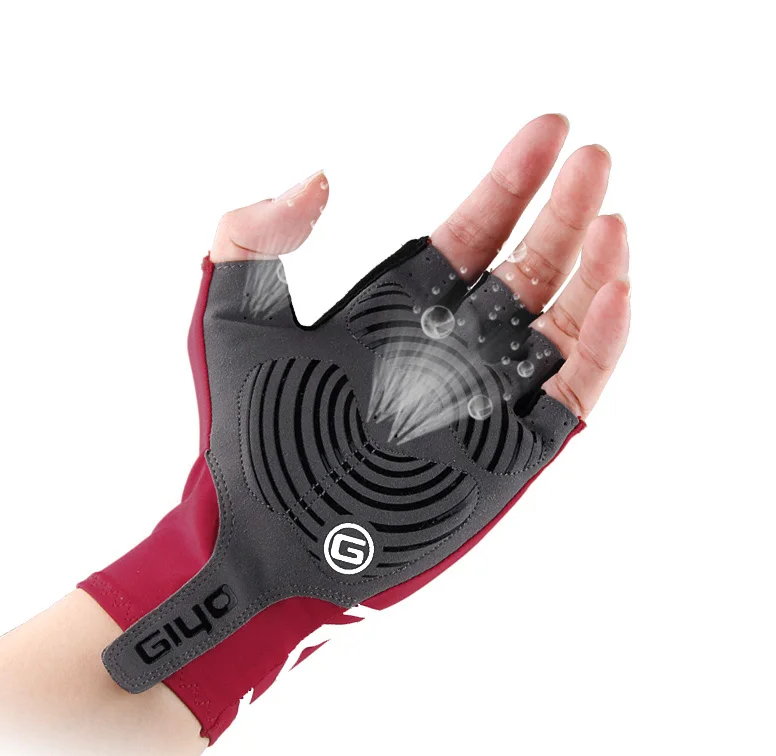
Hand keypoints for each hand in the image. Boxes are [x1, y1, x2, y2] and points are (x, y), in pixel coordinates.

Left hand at [211, 113, 629, 419]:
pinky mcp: (506, 456)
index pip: (473, 230)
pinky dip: (599, 349)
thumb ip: (256, 235)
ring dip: (593, 271)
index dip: (513, 179)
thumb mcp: (230, 317)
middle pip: (527, 268)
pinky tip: (613, 295)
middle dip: (565, 211)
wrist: (255, 538)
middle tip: (595, 159)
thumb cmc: (237, 435)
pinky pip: (569, 396)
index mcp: (400, 309)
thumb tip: (321, 178)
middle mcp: (451, 348)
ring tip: (612, 221)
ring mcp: (484, 400)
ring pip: (560, 326)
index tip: (550, 129)